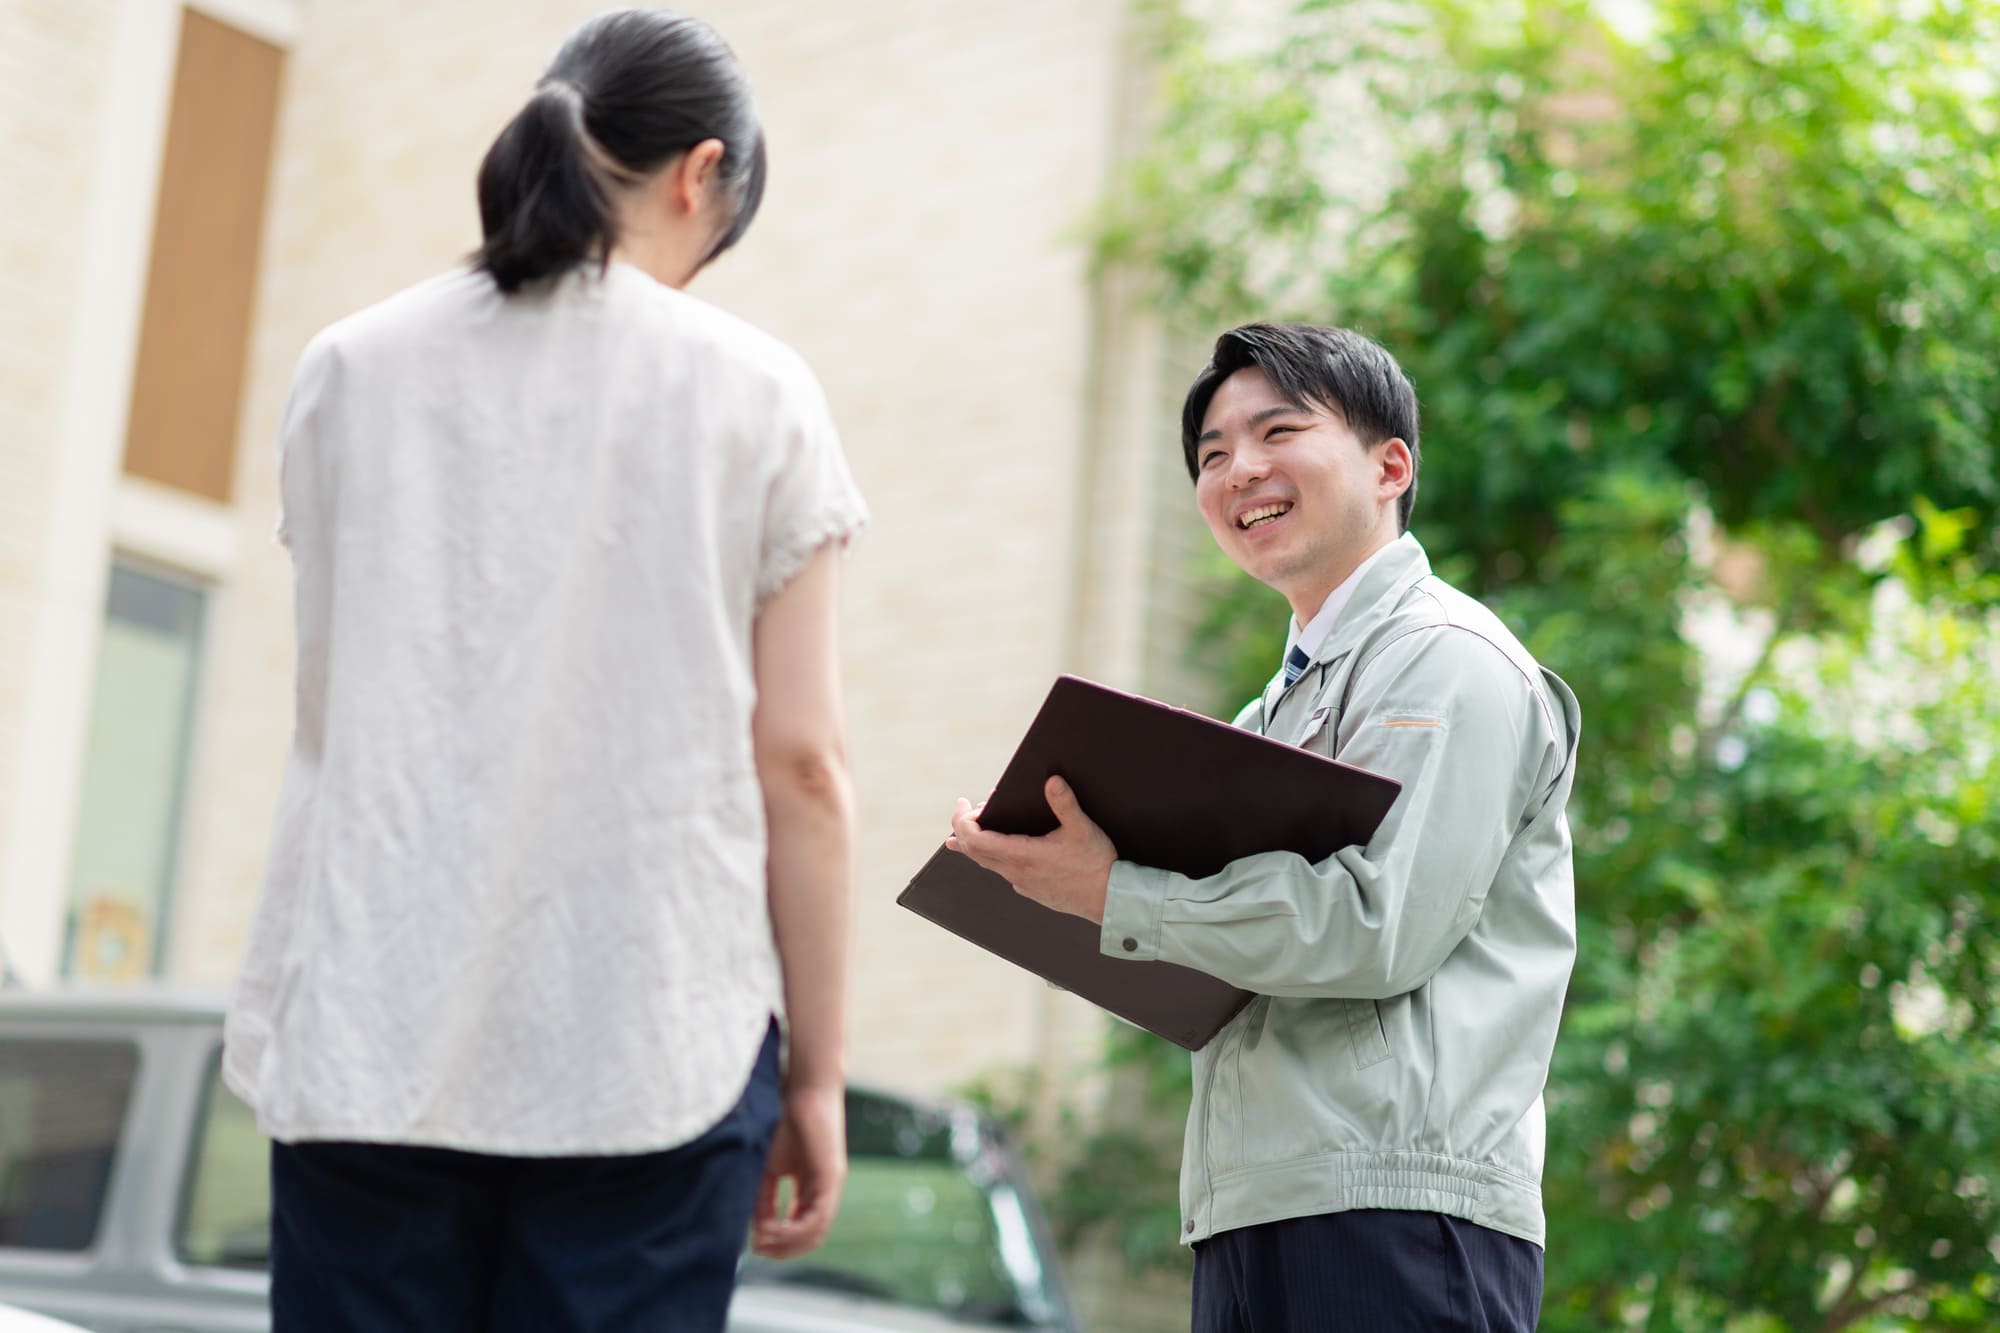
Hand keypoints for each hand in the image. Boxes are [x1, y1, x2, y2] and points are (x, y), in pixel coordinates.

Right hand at [752, 1081, 845, 1257]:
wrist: (802, 1091)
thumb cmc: (784, 1122)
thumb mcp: (768, 1168)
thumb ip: (764, 1198)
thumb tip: (757, 1231)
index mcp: (810, 1189)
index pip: (799, 1229)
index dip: (777, 1241)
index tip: (755, 1244)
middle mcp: (824, 1191)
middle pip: (809, 1238)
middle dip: (783, 1249)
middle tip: (759, 1250)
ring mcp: (831, 1186)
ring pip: (814, 1233)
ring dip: (787, 1243)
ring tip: (764, 1240)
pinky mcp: (832, 1178)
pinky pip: (817, 1217)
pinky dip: (795, 1229)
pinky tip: (774, 1228)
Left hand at [948, 777, 1116, 924]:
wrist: (1110, 900)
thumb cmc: (1096, 865)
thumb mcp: (1082, 828)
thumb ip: (1064, 803)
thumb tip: (1052, 780)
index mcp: (1022, 856)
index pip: (975, 840)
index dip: (962, 821)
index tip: (963, 804)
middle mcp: (1017, 872)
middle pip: (974, 851)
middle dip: (964, 827)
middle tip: (967, 808)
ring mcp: (1023, 884)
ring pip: (986, 863)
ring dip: (976, 842)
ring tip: (971, 826)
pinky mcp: (1032, 890)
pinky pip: (1002, 871)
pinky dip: (992, 855)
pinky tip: (1001, 849)